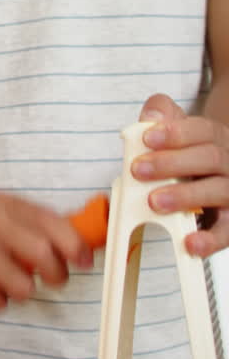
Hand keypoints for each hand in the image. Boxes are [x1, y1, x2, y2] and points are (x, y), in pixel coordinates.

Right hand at [0, 193, 91, 311]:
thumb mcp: (8, 220)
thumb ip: (44, 229)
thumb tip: (89, 242)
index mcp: (5, 204)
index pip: (51, 222)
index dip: (74, 245)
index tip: (82, 261)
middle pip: (41, 253)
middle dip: (55, 274)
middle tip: (51, 278)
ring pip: (22, 285)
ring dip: (22, 291)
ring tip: (7, 280)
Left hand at [133, 93, 228, 256]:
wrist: (206, 178)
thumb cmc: (185, 154)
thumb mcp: (172, 130)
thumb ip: (161, 116)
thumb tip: (150, 116)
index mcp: (214, 138)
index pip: (203, 130)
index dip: (176, 133)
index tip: (147, 139)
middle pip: (211, 158)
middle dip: (172, 163)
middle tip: (139, 170)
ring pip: (219, 191)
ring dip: (186, 197)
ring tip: (154, 202)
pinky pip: (227, 231)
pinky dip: (210, 238)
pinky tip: (190, 242)